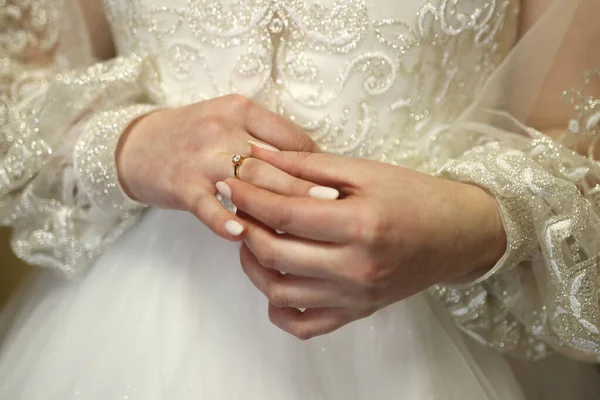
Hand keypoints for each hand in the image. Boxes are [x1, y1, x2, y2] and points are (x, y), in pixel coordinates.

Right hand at [116, 94, 321, 239]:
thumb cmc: (194, 135)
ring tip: (302, 223)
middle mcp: (223, 129)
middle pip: (273, 160)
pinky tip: (240, 234)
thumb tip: (314, 164)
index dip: (315, 162)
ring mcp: (201, 158)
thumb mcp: (229, 121)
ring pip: (246, 182)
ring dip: (275, 204)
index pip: (289, 137)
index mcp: (241, 110)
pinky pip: (206, 205)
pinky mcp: (182, 184)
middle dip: (305, 183)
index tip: (332, 184)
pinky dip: (223, 220)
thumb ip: (266, 138)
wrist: (138, 144)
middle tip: (334, 202)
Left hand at [224, 147, 506, 338]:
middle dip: (243, 225)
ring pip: (279, 292)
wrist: (457, 233)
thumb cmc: (414, 196)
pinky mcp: (357, 312)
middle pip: (274, 253)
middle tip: (235, 206)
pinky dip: (279, 308)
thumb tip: (259, 156)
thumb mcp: (365, 170)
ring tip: (251, 239)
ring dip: (253, 265)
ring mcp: (355, 296)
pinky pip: (303, 324)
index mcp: (360, 225)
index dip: (249, 195)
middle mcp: (356, 268)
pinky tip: (275, 281)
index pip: (284, 213)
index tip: (229, 180)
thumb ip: (308, 164)